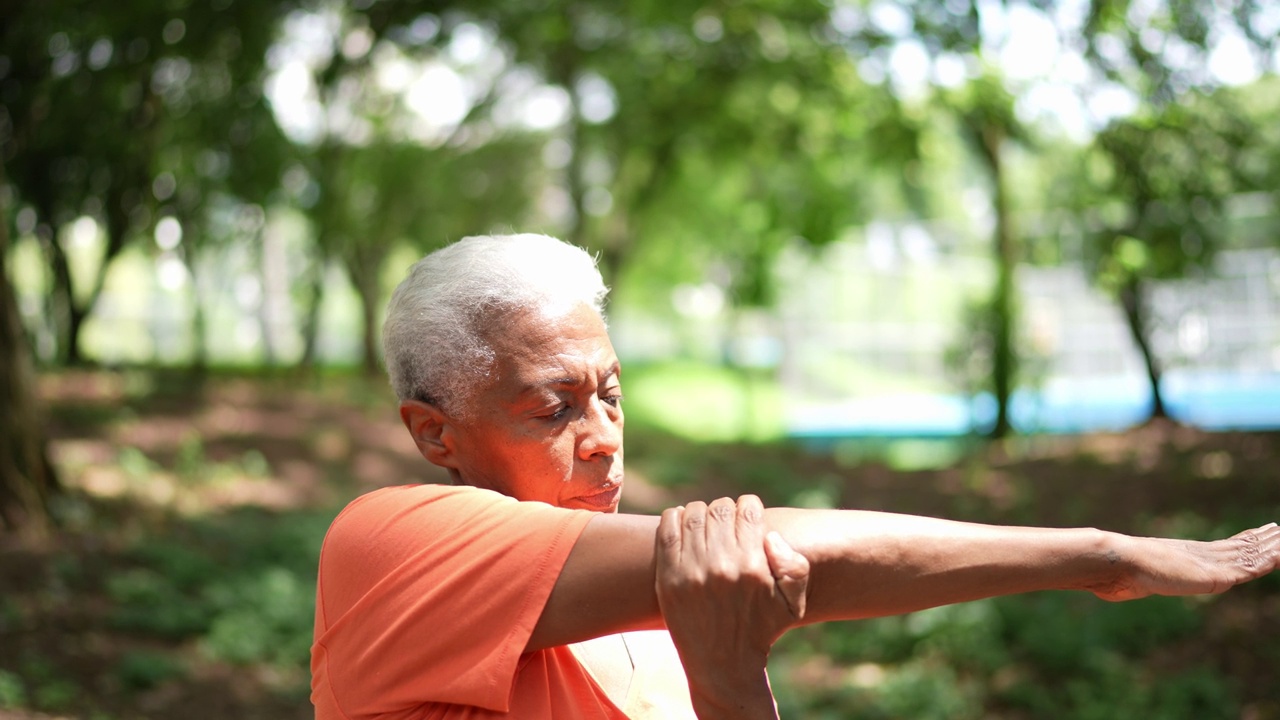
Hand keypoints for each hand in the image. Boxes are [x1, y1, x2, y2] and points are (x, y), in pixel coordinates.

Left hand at [654, 495, 810, 719]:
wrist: (723, 665)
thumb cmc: (760, 629)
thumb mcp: (792, 603)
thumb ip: (795, 566)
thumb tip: (770, 536)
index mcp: (753, 566)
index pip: (747, 509)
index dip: (748, 508)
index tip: (746, 518)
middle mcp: (722, 566)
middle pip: (719, 508)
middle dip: (725, 511)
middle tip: (725, 525)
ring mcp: (692, 571)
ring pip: (693, 514)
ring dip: (701, 514)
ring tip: (705, 527)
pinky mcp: (668, 578)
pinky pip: (667, 529)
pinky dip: (674, 518)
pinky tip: (683, 525)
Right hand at [1090, 522, 1279, 600]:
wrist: (1116, 563)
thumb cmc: (1116, 574)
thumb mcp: (1130, 582)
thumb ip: (1131, 584)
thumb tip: (1108, 590)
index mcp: (1185, 555)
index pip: (1223, 547)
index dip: (1243, 540)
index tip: (1258, 532)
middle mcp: (1200, 555)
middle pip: (1240, 546)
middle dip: (1262, 540)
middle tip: (1277, 529)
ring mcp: (1208, 563)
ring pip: (1248, 554)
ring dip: (1270, 547)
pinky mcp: (1213, 576)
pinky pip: (1247, 568)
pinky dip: (1266, 562)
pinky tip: (1279, 556)